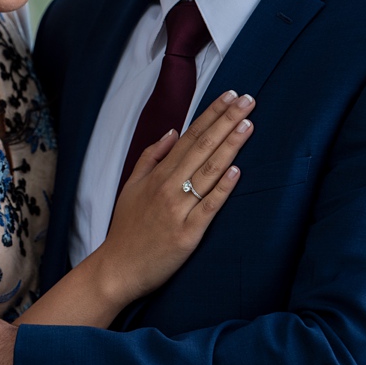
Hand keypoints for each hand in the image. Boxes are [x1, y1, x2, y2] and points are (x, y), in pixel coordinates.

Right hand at [96, 91, 254, 302]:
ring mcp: (179, 210)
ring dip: (230, 146)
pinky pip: (208, 207)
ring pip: (208, 172)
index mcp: (158, 175)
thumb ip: (151, 157)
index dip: (211, 115)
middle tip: (247, 100)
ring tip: (247, 124)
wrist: (117, 268)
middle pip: (202, 148)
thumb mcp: (131, 185)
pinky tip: (236, 170)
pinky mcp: (188, 234)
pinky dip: (222, 188)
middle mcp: (169, 188)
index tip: (230, 96)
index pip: (190, 137)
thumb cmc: (126, 228)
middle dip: (227, 121)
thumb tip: (173, 132)